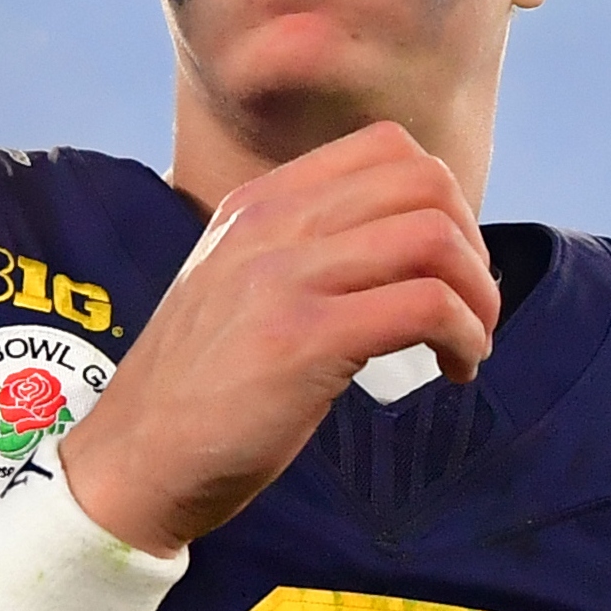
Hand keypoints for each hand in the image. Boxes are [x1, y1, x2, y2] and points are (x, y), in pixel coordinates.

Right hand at [60, 123, 500, 556]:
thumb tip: (404, 252)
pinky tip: (452, 372)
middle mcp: (271, 223)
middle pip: (426, 181)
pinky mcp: (302, 340)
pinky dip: (464, 336)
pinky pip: (424, 306)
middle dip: (474, 245)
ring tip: (467, 346)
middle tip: (469, 310)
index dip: (443, 204)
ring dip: (478, 295)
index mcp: (259, 203)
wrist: (132, 462)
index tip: (443, 270)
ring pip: (434, 236)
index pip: (387, 148)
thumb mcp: (238, 287)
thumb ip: (302, 252)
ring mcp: (284, 277)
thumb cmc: (197, 391)